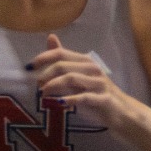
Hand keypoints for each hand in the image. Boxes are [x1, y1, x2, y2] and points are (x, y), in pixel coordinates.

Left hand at [30, 34, 150, 134]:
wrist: (122, 112)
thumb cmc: (97, 94)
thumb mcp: (80, 76)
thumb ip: (65, 60)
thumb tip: (50, 37)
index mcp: (85, 61)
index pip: (61, 53)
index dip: (43, 58)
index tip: (28, 67)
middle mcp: (93, 69)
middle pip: (63, 65)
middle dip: (46, 74)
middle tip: (37, 84)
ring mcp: (99, 84)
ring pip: (72, 79)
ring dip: (53, 86)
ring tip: (43, 94)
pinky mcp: (103, 99)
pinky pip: (84, 97)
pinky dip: (69, 99)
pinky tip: (59, 103)